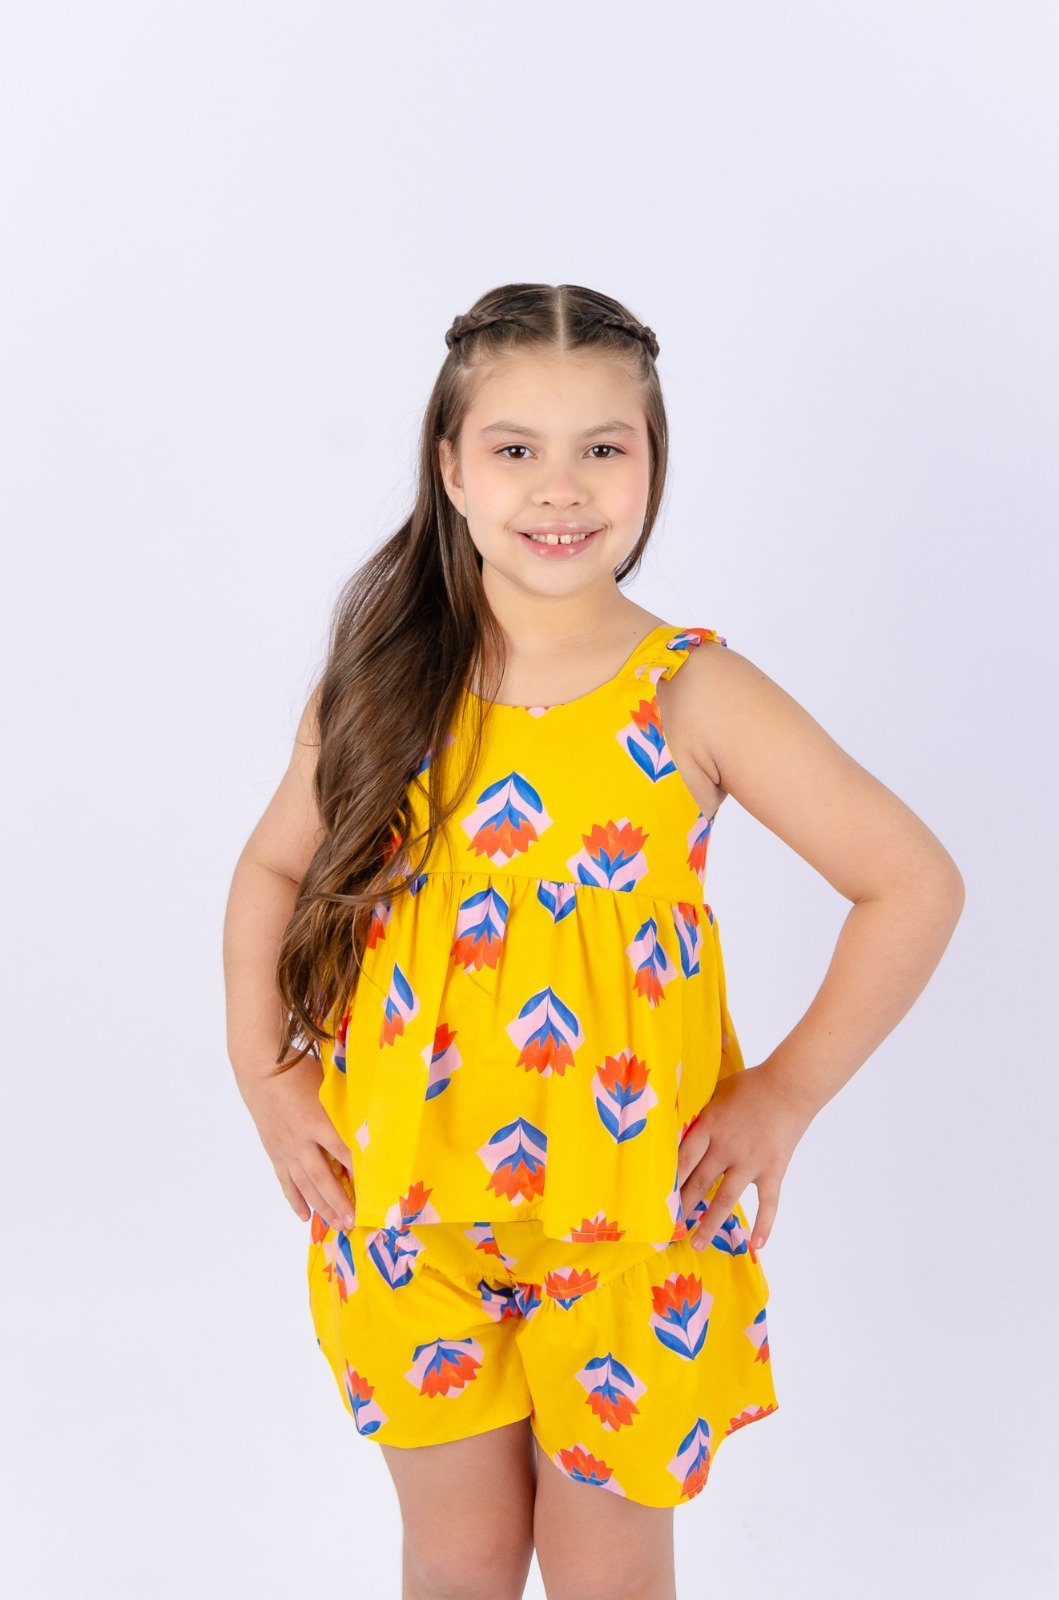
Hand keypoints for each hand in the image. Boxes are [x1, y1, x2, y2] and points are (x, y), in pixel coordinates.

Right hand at [240, 1052, 356, 1231]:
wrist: (259, 1069)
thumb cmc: (298, 1070)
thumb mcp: (328, 1083)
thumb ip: (346, 1105)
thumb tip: (372, 1116)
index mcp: (317, 1120)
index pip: (342, 1151)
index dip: (358, 1171)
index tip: (374, 1190)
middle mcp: (301, 1140)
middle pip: (323, 1177)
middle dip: (340, 1201)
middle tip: (355, 1222)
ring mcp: (286, 1149)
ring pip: (305, 1185)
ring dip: (322, 1207)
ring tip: (337, 1225)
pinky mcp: (275, 1151)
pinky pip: (286, 1181)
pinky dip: (295, 1200)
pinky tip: (305, 1216)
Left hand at [677, 1062, 816, 1250]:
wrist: (791, 1085)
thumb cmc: (751, 1084)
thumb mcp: (716, 1091)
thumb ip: (700, 1110)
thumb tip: (677, 1117)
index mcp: (710, 1127)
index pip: (682, 1159)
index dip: (668, 1180)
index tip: (654, 1198)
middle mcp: (726, 1148)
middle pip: (699, 1182)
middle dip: (682, 1206)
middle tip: (668, 1229)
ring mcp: (750, 1162)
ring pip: (726, 1198)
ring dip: (710, 1223)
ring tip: (696, 1245)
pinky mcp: (773, 1170)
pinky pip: (768, 1202)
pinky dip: (764, 1225)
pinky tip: (756, 1245)